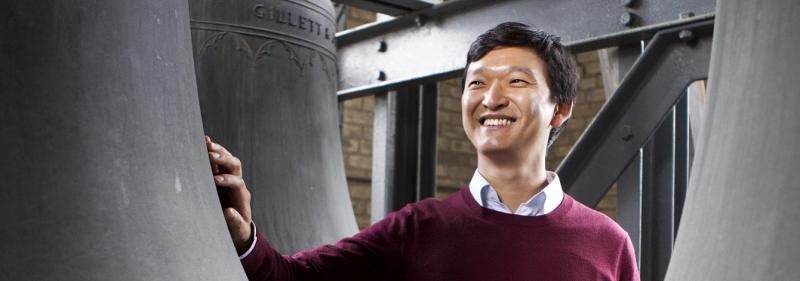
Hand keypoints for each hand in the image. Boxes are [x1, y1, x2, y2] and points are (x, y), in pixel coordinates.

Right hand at [205, 136, 252, 253]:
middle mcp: (237, 184)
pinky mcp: (220, 176)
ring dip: (218, 151)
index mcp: (242, 196)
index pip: (237, 183)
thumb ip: (235, 223)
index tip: (215, 181)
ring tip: (206, 143)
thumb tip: (228, 212)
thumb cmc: (236, 231)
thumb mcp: (237, 231)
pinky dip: (212, 151)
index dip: (227, 180)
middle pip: (235, 166)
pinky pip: (218, 161)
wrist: (236, 229)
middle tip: (211, 156)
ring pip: (227, 159)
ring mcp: (229, 178)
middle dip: (224, 159)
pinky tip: (204, 141)